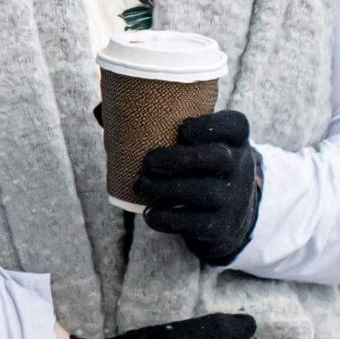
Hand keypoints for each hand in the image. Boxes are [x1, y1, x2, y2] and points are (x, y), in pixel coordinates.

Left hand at [137, 111, 262, 266]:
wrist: (229, 215)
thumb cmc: (197, 166)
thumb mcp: (193, 144)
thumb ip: (151, 122)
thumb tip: (100, 112)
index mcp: (233, 140)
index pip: (236, 125)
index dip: (211, 125)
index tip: (182, 128)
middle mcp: (239, 167)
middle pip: (219, 158)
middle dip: (180, 158)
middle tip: (149, 161)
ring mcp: (232, 199)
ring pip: (206, 192)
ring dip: (167, 188)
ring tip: (140, 183)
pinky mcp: (219, 227)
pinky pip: (196, 224)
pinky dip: (167, 218)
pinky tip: (148, 212)